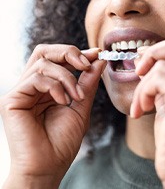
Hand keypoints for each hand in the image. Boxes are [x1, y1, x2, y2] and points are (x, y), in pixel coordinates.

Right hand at [0, 44, 105, 187]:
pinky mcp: (12, 100)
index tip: (97, 54)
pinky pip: (36, 79)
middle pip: (45, 52)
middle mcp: (33, 86)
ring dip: (67, 76)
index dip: (76, 53)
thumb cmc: (63, 141)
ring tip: (77, 96)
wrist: (49, 166)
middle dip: (69, 53)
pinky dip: (55, 87)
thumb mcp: (81, 106)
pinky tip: (63, 101)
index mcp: (47, 87)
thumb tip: (98, 60)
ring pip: (43, 63)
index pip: (57, 59)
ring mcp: (22, 92)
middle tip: (86, 64)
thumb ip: (88, 83)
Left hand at [131, 34, 164, 187]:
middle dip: (153, 52)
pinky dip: (142, 93)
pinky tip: (141, 110)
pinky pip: (155, 80)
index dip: (163, 49)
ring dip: (143, 86)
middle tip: (138, 70)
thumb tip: (144, 56)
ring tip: (141, 105)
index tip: (145, 62)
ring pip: (160, 66)